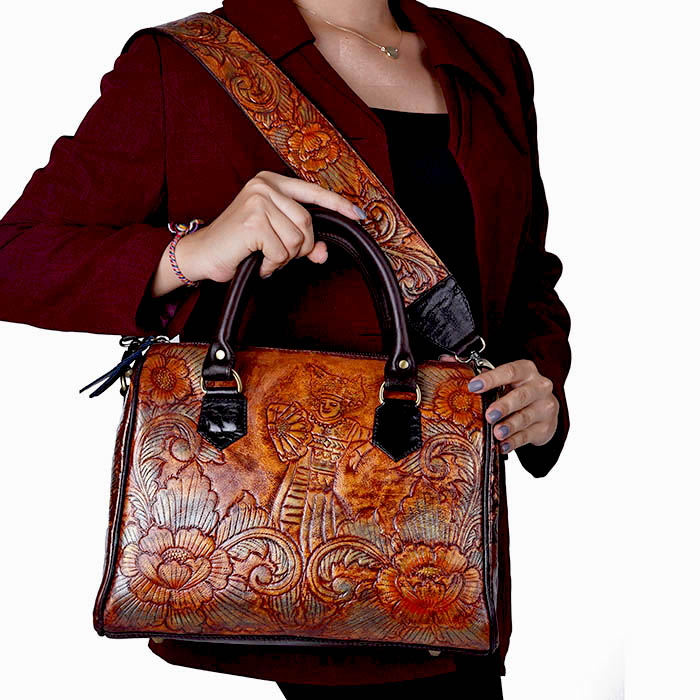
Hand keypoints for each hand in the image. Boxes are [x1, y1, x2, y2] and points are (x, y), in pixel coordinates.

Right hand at [151, 170, 365, 294]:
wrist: (202, 255)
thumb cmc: (238, 245)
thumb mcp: (275, 239)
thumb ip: (302, 242)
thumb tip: (324, 253)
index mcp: (272, 183)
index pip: (313, 193)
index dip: (338, 205)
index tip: (359, 216)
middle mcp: (264, 186)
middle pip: (307, 223)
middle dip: (299, 248)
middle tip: (277, 254)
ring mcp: (257, 201)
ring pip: (297, 239)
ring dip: (284, 258)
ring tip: (263, 256)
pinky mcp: (252, 221)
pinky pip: (281, 252)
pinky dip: (272, 264)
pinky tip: (256, 261)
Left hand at [438, 355, 558, 453]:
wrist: (544, 409)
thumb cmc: (516, 389)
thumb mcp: (500, 378)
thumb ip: (474, 369)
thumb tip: (443, 360)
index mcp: (526, 370)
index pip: (509, 371)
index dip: (491, 378)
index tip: (473, 386)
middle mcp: (539, 387)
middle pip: (522, 395)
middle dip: (504, 405)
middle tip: (489, 415)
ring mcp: (545, 408)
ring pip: (526, 417)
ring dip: (510, 426)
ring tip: (497, 433)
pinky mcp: (545, 428)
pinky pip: (528, 436)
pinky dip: (514, 442)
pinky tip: (503, 446)